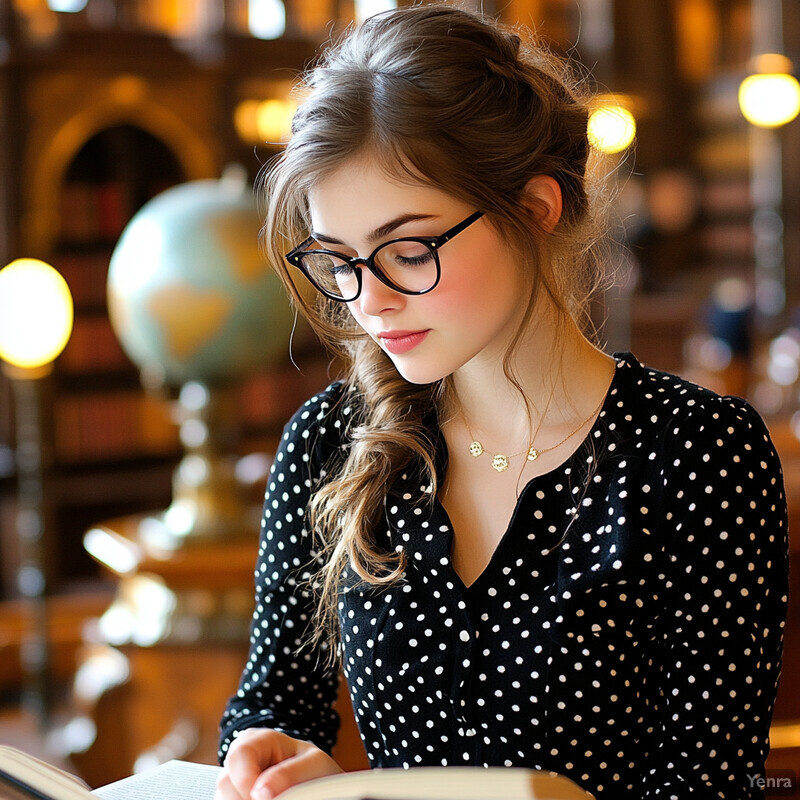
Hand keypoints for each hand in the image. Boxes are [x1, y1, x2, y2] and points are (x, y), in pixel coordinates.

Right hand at [215, 729, 343, 799]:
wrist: (317, 780)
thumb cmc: (315, 768)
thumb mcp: (314, 764)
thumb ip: (290, 773)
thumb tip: (259, 792)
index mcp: (260, 740)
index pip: (240, 755)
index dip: (246, 780)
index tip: (263, 798)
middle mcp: (242, 758)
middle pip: (226, 780)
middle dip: (245, 797)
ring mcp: (235, 779)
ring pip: (224, 797)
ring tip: (277, 799)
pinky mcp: (235, 796)